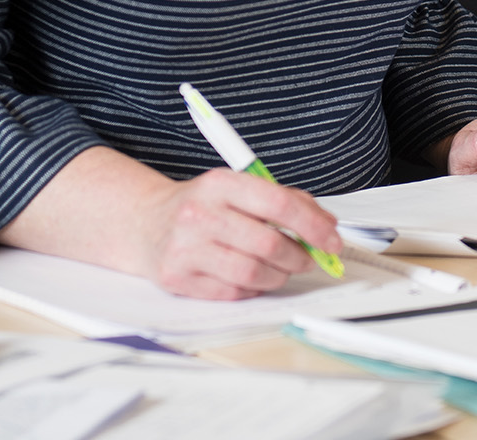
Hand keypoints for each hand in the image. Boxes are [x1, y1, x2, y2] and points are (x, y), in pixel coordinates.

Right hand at [133, 167, 344, 300]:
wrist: (144, 223)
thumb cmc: (202, 206)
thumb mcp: (238, 188)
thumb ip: (284, 200)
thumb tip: (327, 224)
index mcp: (220, 183)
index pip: (278, 204)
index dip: (313, 225)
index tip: (332, 240)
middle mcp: (200, 213)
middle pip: (268, 243)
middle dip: (299, 256)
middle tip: (308, 259)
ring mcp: (185, 248)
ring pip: (253, 273)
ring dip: (278, 275)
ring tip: (279, 268)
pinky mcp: (177, 278)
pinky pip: (232, 292)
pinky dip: (251, 289)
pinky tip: (250, 276)